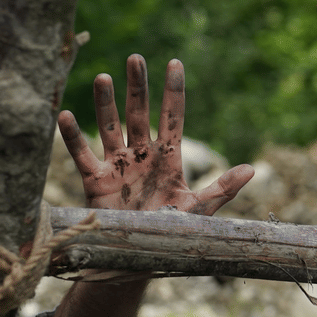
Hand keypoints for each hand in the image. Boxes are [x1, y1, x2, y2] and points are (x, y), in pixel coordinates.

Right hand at [58, 54, 253, 214]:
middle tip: (136, 59)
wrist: (139, 257)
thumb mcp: (199, 211)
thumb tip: (252, 169)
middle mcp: (142, 155)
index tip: (175, 63)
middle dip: (138, 87)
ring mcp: (117, 165)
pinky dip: (72, 136)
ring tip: (103, 77)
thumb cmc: (170, 233)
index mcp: (168, 158)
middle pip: (139, 113)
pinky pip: (81, 154)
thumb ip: (223, 189)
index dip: (173, 92)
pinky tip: (64, 114)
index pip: (172, 117)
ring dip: (106, 103)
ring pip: (109, 127)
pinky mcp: (95, 181)